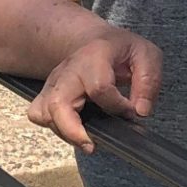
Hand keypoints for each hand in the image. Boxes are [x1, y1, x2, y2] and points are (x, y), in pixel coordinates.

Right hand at [28, 29, 163, 153]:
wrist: (94, 41)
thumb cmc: (121, 50)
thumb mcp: (146, 55)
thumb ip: (149, 81)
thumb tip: (140, 112)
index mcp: (94, 57)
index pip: (99, 88)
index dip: (116, 106)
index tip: (130, 112)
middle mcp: (68, 70)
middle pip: (58, 103)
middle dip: (73, 131)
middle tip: (92, 145)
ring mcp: (53, 83)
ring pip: (44, 113)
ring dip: (64, 132)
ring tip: (87, 139)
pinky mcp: (46, 94)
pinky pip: (38, 114)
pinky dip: (53, 127)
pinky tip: (75, 129)